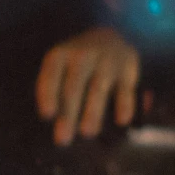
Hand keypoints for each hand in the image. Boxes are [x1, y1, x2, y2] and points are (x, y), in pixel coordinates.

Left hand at [35, 27, 140, 145]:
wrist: (109, 36)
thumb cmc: (76, 64)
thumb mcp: (60, 67)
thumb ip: (54, 90)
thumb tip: (51, 123)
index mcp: (60, 55)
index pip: (51, 74)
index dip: (48, 94)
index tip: (47, 115)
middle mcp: (82, 55)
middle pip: (73, 86)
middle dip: (68, 114)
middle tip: (63, 139)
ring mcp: (105, 60)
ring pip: (98, 88)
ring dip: (92, 112)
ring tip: (87, 133)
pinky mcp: (127, 68)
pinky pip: (125, 89)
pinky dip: (124, 105)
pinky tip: (121, 121)